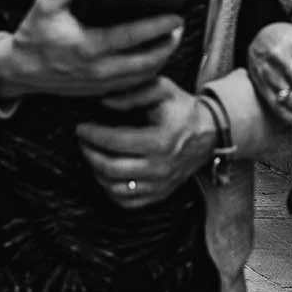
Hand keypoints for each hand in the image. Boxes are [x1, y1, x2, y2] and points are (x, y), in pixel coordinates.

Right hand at [0, 0, 183, 99]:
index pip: (132, 36)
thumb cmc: (33, 36)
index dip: (158, 26)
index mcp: (87, 46)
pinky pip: (132, 85)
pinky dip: (147, 73)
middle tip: (179, 28)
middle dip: (168, 45)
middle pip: (147, 61)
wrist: (19, 70)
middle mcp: (97, 69)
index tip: (176, 16)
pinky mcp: (100, 91)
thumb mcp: (47, 4)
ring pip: (142, 76)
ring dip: (161, 59)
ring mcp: (100, 84)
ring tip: (171, 41)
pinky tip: (153, 59)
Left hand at [76, 77, 216, 209]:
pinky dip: (110, 190)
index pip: (116, 142)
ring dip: (97, 172)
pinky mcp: (160, 195)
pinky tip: (105, 174)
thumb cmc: (182, 109)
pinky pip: (127, 202)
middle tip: (82, 141)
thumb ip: (134, 93)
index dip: (93, 135)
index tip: (81, 127)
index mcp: (161, 141)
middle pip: (111, 169)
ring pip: (116, 188)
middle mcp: (160, 168)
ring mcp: (160, 185)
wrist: (210, 133)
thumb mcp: (163, 89)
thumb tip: (104, 102)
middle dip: (90, 154)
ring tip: (92, 155)